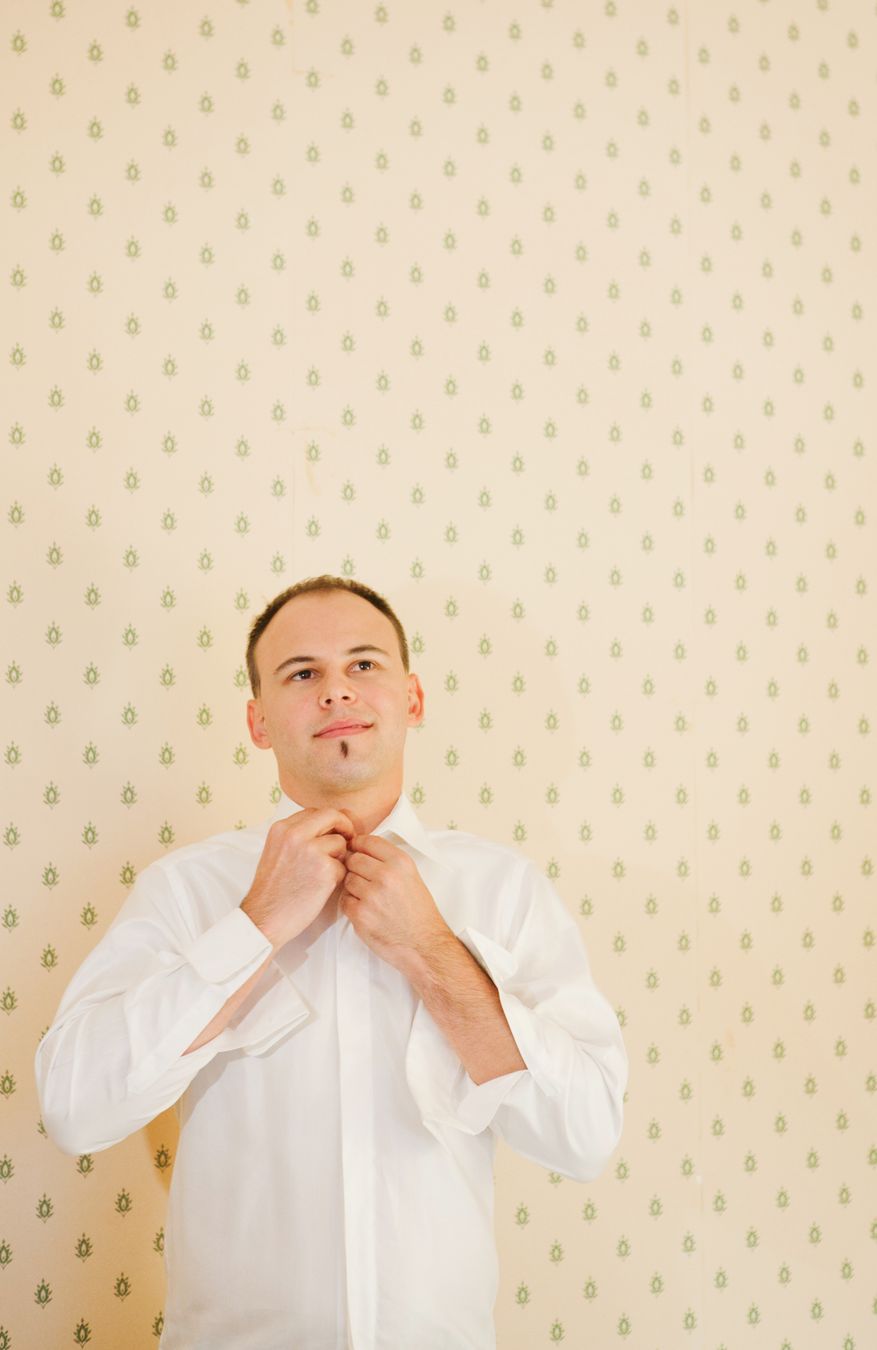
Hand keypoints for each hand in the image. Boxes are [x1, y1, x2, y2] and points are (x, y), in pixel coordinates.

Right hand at [241, 807, 354, 949]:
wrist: (264, 918)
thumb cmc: (271, 890)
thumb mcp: (276, 851)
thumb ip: (297, 837)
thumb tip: (328, 827)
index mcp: (282, 828)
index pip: (315, 811)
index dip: (329, 820)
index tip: (335, 830)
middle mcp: (295, 834)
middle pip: (332, 816)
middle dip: (345, 826)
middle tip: (349, 838)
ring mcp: (311, 851)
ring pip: (341, 843)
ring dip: (339, 858)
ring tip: (322, 874)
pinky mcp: (325, 870)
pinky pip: (343, 867)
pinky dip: (338, 878)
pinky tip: (321, 888)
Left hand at [339, 833, 452, 970]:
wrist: (425, 944)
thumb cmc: (420, 913)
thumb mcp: (412, 877)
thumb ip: (390, 862)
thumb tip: (362, 850)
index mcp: (401, 862)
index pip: (369, 841)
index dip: (359, 845)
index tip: (356, 848)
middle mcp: (386, 875)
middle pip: (353, 859)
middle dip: (354, 868)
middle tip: (363, 879)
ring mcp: (371, 895)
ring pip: (347, 880)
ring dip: (353, 888)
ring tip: (368, 899)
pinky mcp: (360, 915)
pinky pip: (344, 901)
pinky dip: (351, 906)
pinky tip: (366, 911)